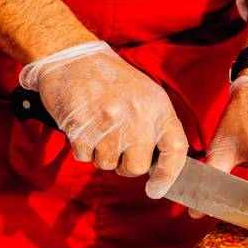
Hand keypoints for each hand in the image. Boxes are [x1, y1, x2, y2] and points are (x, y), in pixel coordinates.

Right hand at [18, 42, 187, 198]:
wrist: (72, 59)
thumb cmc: (111, 81)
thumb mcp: (145, 95)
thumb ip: (156, 128)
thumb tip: (162, 168)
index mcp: (157, 106)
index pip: (175, 150)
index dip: (168, 176)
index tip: (156, 189)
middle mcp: (137, 114)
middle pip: (137, 167)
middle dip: (124, 164)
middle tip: (116, 145)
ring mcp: (108, 121)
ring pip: (108, 165)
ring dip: (101, 154)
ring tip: (98, 128)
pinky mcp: (82, 127)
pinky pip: (85, 157)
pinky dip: (82, 148)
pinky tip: (83, 127)